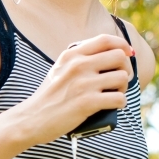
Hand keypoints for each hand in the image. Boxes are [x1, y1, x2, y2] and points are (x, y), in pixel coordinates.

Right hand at [18, 34, 133, 144]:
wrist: (31, 119)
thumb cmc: (49, 97)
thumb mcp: (59, 70)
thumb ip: (78, 60)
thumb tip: (110, 55)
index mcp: (72, 55)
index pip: (105, 39)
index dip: (122, 45)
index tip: (127, 54)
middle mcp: (78, 66)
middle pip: (119, 57)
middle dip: (126, 69)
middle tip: (119, 81)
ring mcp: (83, 84)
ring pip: (122, 78)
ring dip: (123, 88)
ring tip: (114, 95)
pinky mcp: (87, 103)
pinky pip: (119, 99)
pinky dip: (120, 104)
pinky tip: (113, 107)